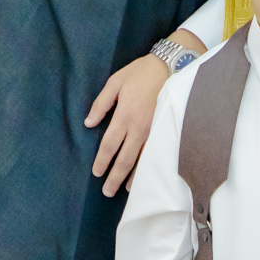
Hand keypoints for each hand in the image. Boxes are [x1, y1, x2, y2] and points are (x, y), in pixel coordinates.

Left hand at [85, 29, 200, 196]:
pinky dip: (148, 167)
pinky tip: (145, 175)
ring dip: (132, 177)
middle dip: (114, 177)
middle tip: (107, 192)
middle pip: (124, 159)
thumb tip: (88, 123)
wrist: (170, 67)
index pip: (109, 145)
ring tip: (124, 190)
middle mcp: (139, 128)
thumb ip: (101, 104)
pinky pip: (154, 153)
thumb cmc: (140, 73)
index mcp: (124, 115)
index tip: (96, 173)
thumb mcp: (115, 82)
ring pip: (141, 160)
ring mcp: (154, 131)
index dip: (102, 161)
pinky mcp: (164, 130)